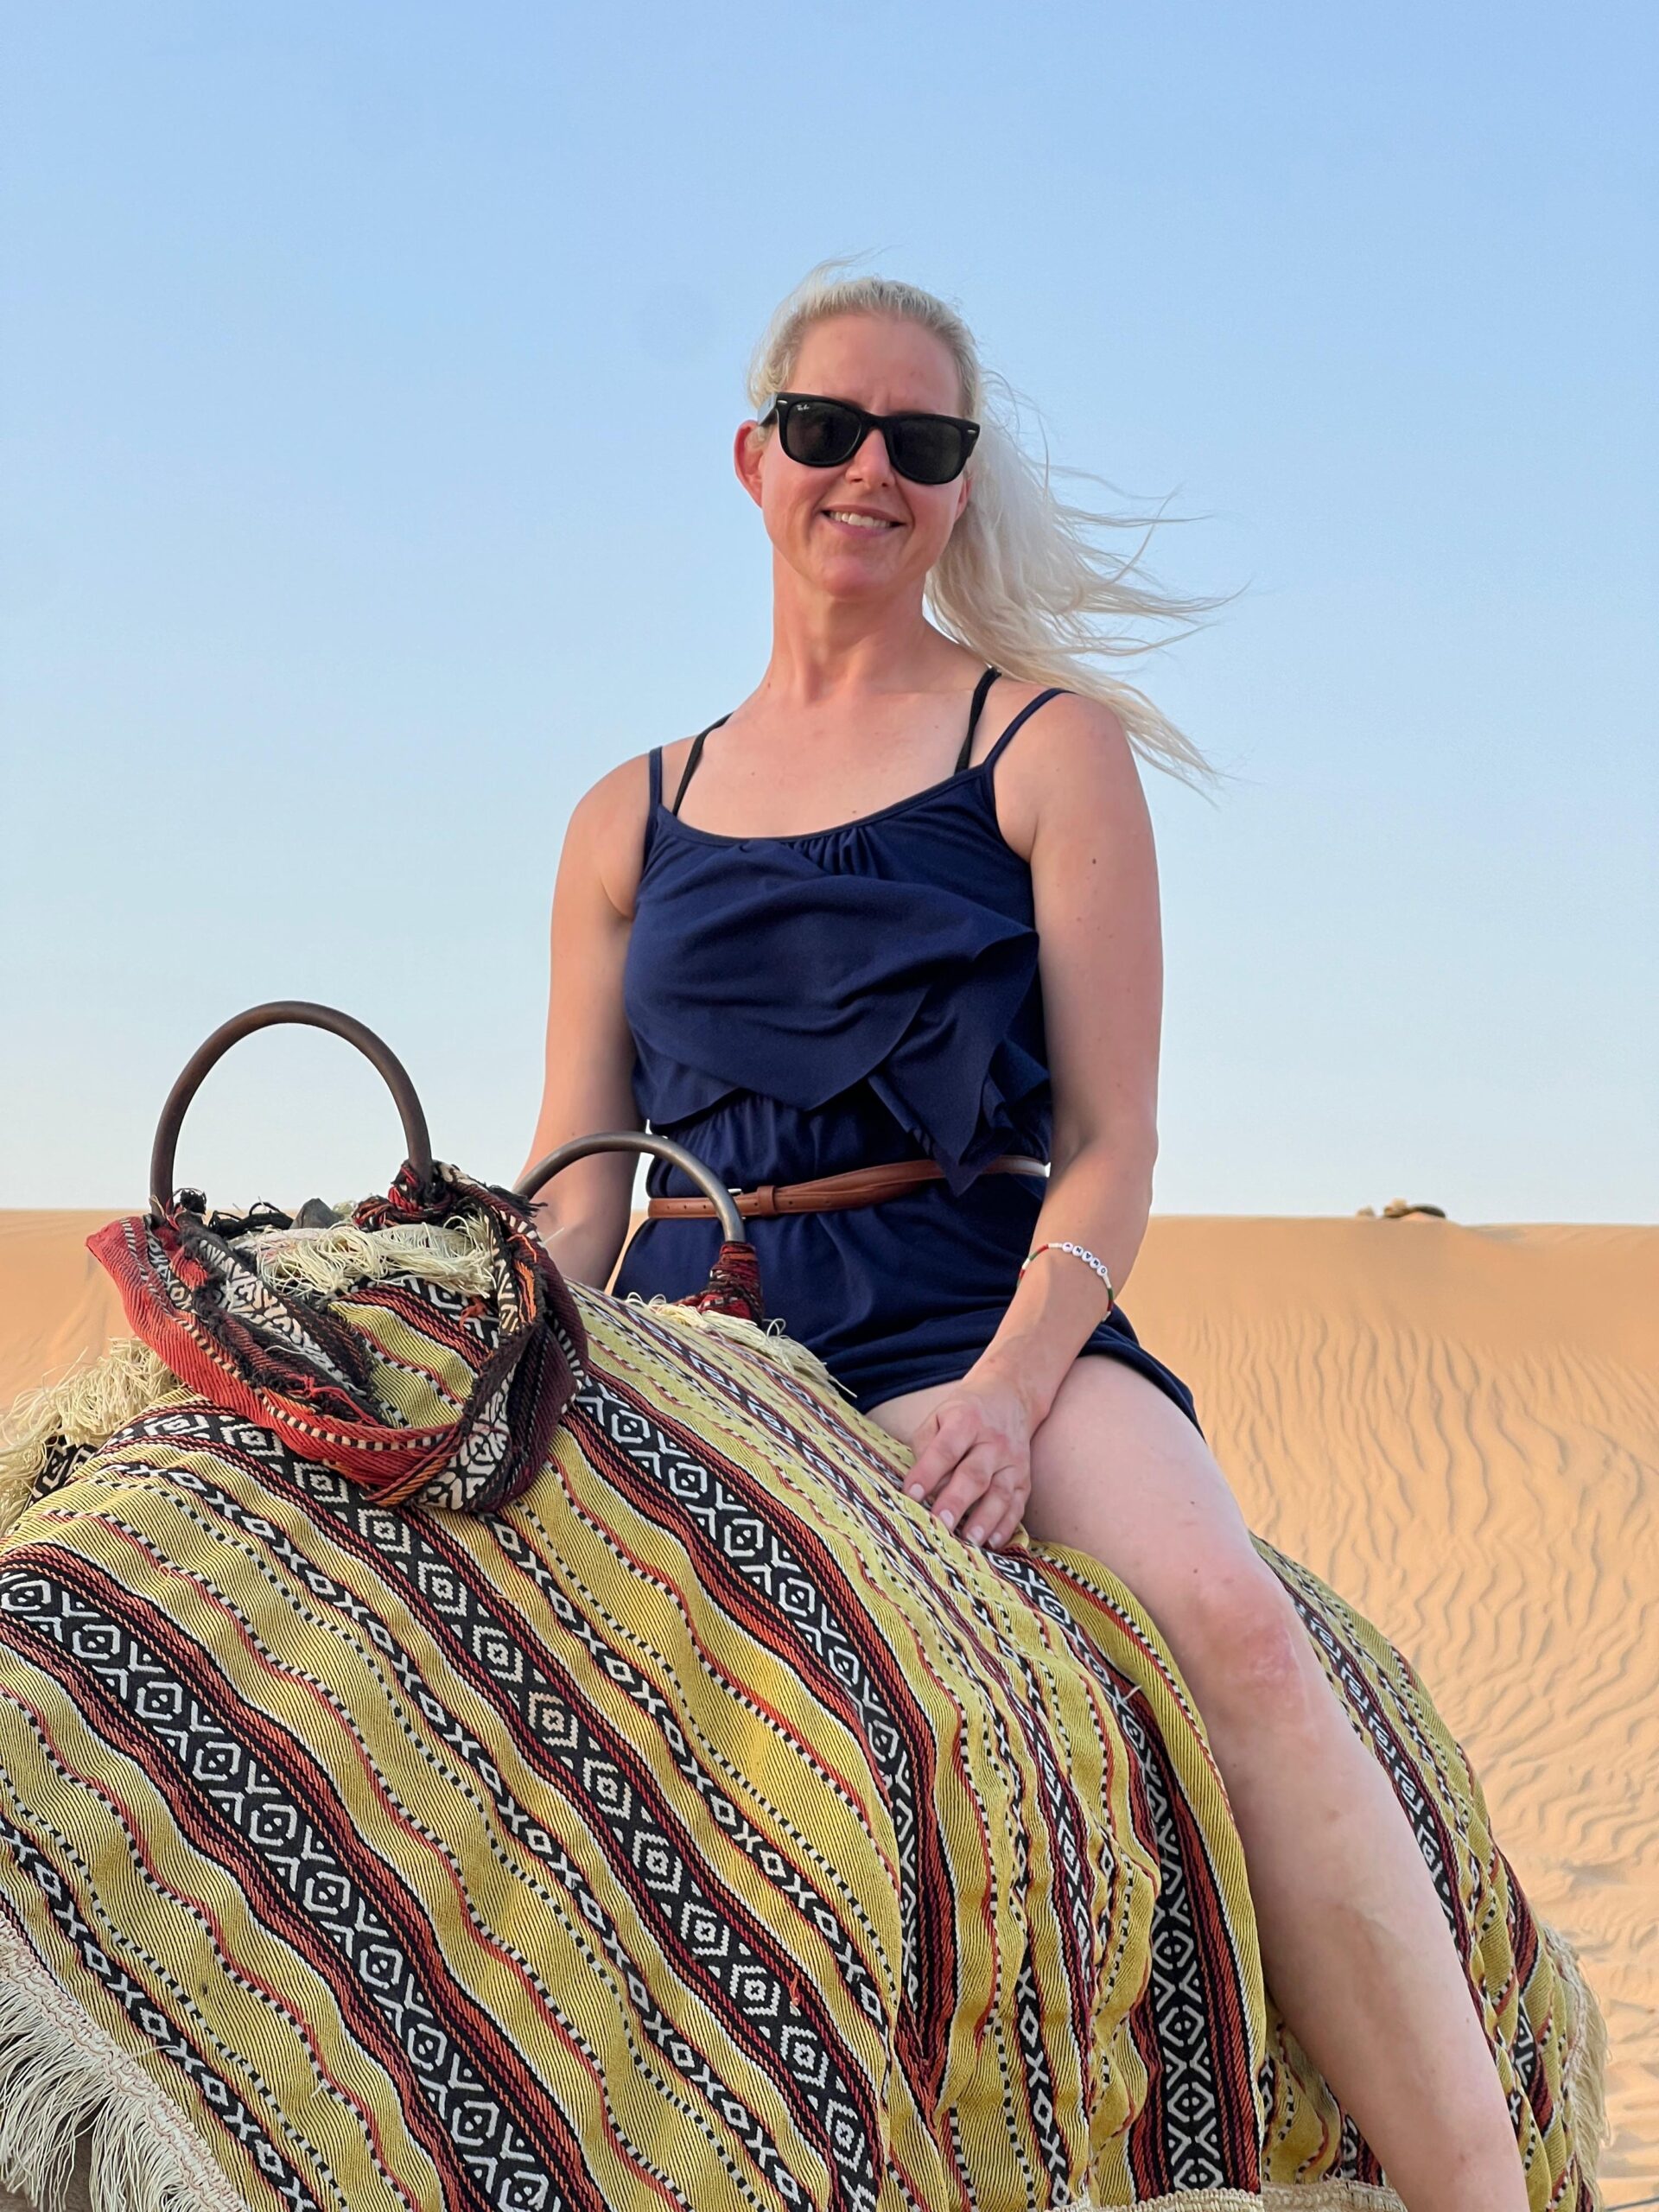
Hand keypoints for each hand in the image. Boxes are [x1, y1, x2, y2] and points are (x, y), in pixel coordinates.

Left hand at [901, 1372, 1032, 1548]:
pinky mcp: (1025, 1478)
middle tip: (939, 1525)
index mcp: (967, 1421)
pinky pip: (1018, 1505)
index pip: (945, 1449)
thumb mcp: (938, 1416)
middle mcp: (993, 1442)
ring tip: (968, 1542)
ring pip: (1000, 1494)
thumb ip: (925, 1446)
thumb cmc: (964, 1414)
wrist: (1010, 1397)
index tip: (911, 1495)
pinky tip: (992, 1543)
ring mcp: (1013, 1462)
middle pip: (974, 1475)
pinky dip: (1007, 1526)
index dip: (928, 1472)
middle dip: (956, 1502)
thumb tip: (921, 1486)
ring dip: (984, 1520)